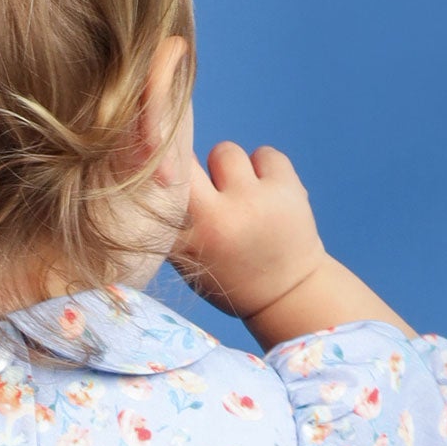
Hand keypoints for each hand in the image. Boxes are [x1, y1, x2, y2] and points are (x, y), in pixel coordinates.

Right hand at [171, 142, 411, 347]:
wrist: (287, 293)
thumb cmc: (230, 276)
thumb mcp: (189, 262)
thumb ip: (174, 224)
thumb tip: (159, 171)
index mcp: (190, 242)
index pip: (162, 188)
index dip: (165, 179)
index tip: (170, 183)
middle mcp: (220, 218)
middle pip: (188, 162)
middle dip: (194, 171)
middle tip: (209, 192)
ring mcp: (255, 200)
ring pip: (224, 152)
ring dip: (229, 169)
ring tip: (242, 195)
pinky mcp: (286, 187)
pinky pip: (264, 153)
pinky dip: (263, 168)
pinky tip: (267, 193)